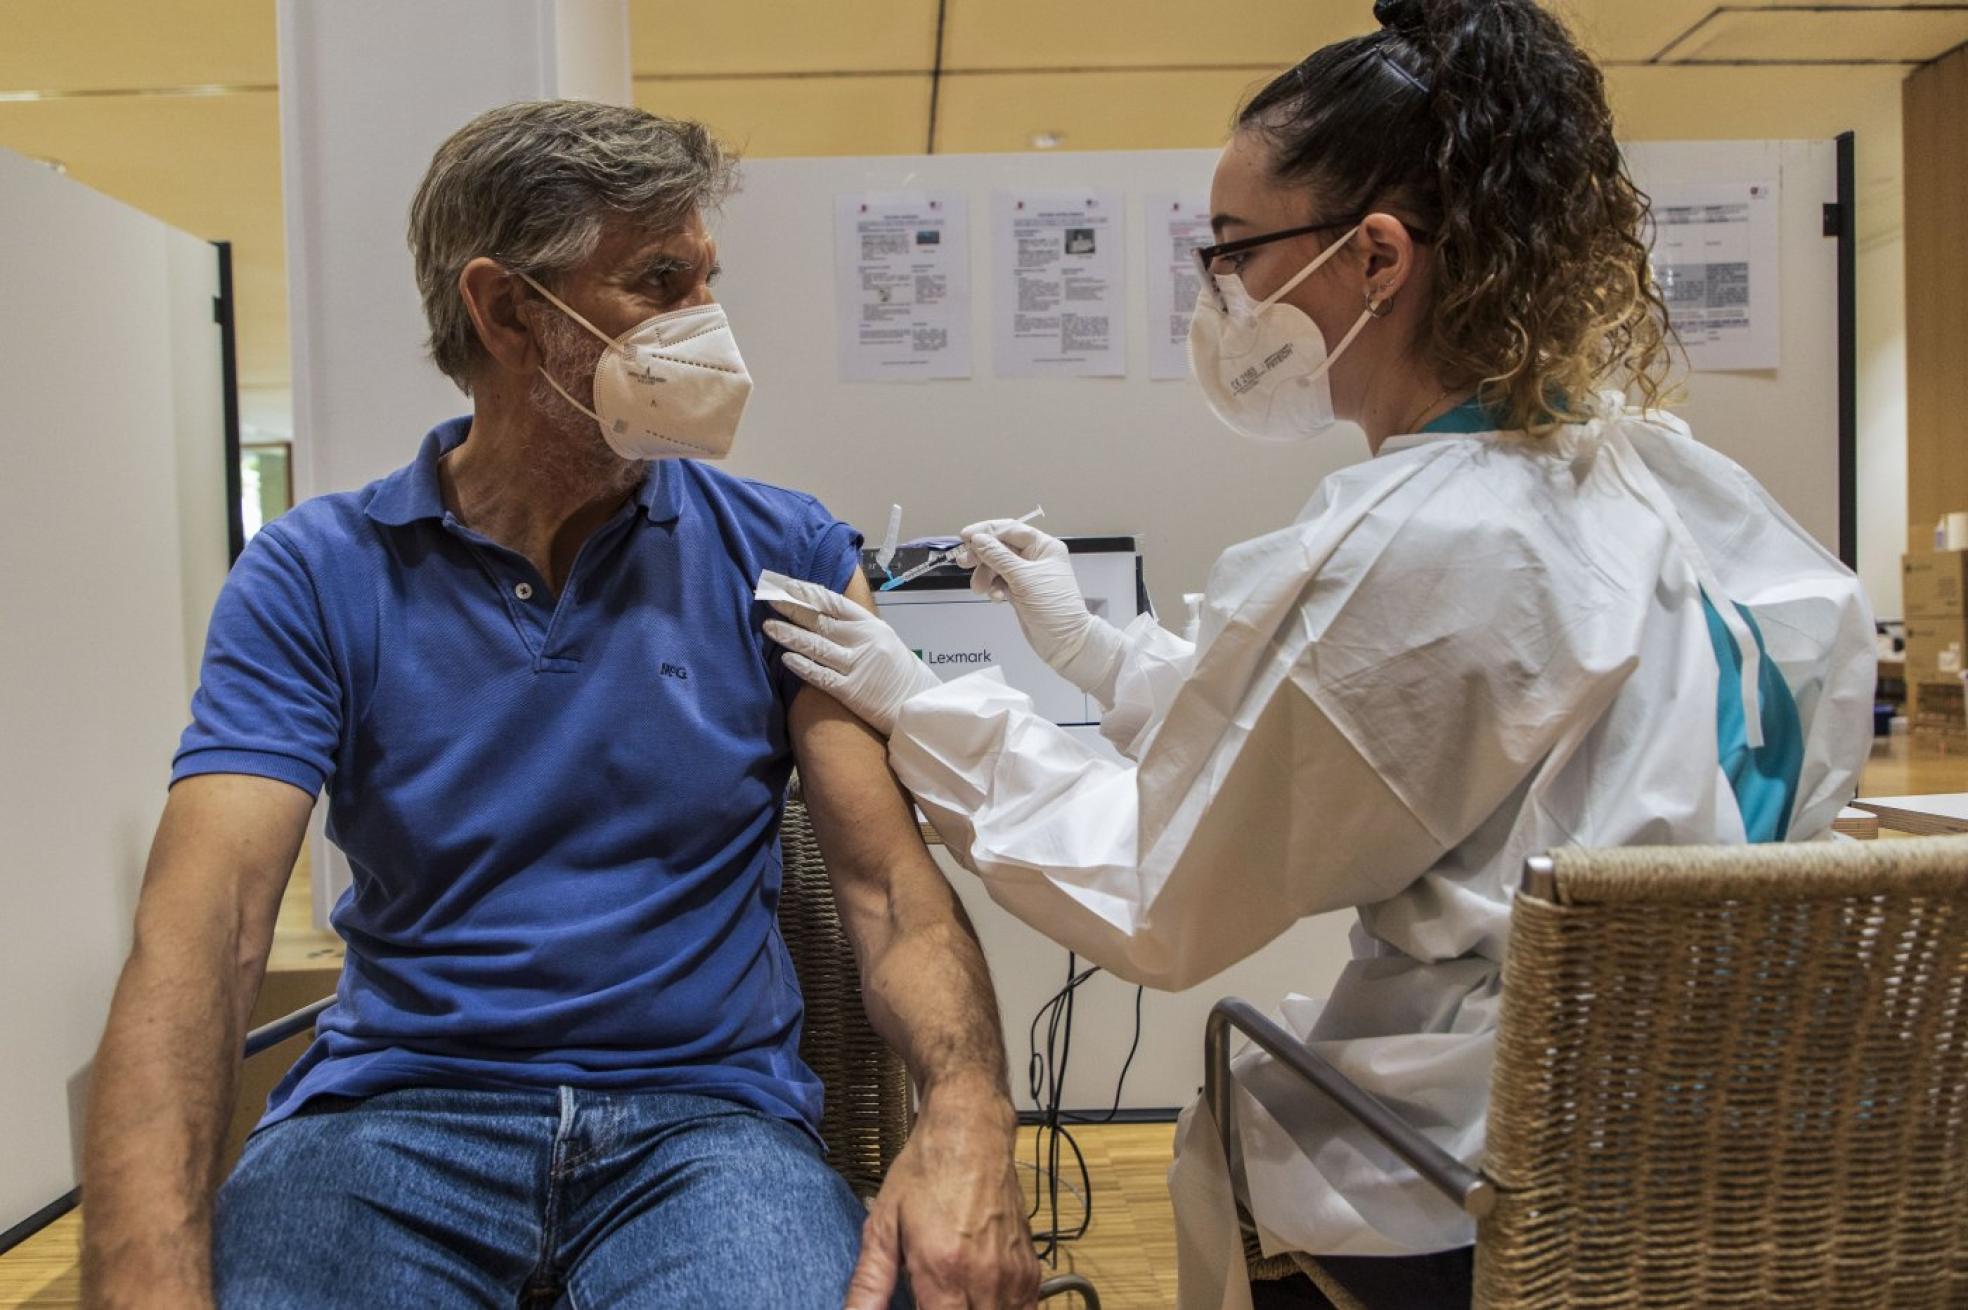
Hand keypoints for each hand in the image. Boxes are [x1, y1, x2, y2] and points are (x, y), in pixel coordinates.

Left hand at [762, 572, 941, 735]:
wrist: (918, 705)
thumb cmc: (899, 673)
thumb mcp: (885, 641)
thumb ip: (857, 630)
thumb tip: (823, 615)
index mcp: (872, 625)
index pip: (834, 602)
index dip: (807, 593)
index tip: (785, 585)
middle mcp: (864, 641)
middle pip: (820, 621)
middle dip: (791, 609)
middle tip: (767, 600)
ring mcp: (858, 665)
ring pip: (816, 645)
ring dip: (790, 635)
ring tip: (769, 627)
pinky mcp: (852, 691)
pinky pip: (821, 675)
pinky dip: (802, 665)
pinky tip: (786, 658)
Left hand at [845, 1081, 1037, 1309]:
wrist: (970, 1133)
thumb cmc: (926, 1173)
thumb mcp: (883, 1224)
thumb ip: (870, 1283)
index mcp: (944, 1271)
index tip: (920, 1305)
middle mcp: (984, 1279)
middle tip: (935, 1301)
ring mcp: (1013, 1275)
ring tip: (955, 1299)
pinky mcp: (1030, 1269)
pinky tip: (981, 1299)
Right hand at [959, 520, 1121, 693]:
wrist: (1064, 642)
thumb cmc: (1052, 607)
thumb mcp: (1023, 578)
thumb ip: (998, 557)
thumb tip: (978, 540)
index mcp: (1044, 547)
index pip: (1011, 530)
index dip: (987, 531)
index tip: (965, 537)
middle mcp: (1036, 558)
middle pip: (1001, 548)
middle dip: (982, 556)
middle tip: (963, 563)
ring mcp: (1027, 576)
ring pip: (998, 566)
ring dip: (985, 575)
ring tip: (979, 588)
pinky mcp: (1021, 592)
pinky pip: (1000, 582)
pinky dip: (993, 587)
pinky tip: (995, 597)